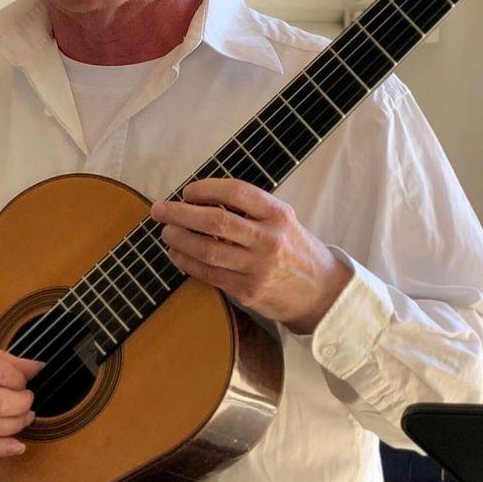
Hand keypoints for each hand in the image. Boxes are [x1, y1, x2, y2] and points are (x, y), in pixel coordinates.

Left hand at [151, 178, 351, 334]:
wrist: (322, 293)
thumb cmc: (297, 252)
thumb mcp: (285, 222)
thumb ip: (252, 211)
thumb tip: (202, 201)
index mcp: (280, 216)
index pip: (237, 192)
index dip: (206, 188)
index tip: (188, 192)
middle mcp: (270, 240)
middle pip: (215, 220)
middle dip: (179, 213)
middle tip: (160, 210)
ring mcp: (258, 267)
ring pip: (205, 249)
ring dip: (178, 238)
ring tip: (167, 232)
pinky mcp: (247, 291)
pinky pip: (207, 274)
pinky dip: (186, 262)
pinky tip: (177, 254)